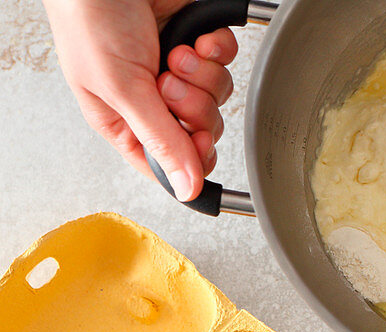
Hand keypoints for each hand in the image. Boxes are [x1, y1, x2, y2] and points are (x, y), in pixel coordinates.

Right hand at [42, 0, 237, 201]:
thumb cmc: (89, 19)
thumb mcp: (121, 89)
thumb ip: (160, 141)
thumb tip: (186, 189)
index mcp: (125, 121)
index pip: (170, 163)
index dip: (191, 158)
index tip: (196, 141)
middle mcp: (154, 99)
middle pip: (202, 132)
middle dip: (194, 108)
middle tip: (169, 84)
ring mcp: (179, 70)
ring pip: (218, 96)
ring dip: (203, 75)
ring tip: (175, 55)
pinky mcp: (198, 42)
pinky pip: (226, 60)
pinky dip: (216, 49)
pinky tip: (196, 39)